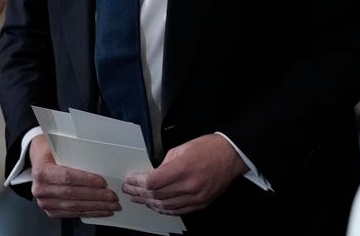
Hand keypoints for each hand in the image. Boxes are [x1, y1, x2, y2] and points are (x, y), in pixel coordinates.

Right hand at [29, 135, 119, 218]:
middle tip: (112, 196)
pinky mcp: (51, 211)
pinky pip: (73, 213)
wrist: (37, 161)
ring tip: (111, 205)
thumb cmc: (49, 152)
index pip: (67, 177)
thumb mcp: (57, 147)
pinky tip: (101, 210)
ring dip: (96, 207)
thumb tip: (98, 159)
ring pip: (75, 206)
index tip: (103, 182)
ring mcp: (45, 202)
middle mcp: (41, 189)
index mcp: (42, 171)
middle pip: (73, 194)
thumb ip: (72, 154)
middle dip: (96, 196)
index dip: (86, 180)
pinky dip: (89, 212)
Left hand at [122, 134, 245, 214]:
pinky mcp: (201, 203)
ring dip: (149, 203)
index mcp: (183, 168)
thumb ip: (164, 164)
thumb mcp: (181, 149)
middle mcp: (189, 185)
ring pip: (166, 206)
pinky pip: (179, 210)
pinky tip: (156, 206)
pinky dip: (165, 209)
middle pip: (156, 195)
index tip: (130, 180)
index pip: (152, 182)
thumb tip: (152, 175)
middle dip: (139, 193)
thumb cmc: (208, 148)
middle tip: (128, 190)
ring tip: (138, 199)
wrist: (231, 155)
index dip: (137, 182)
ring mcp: (196, 197)